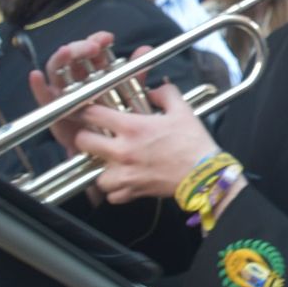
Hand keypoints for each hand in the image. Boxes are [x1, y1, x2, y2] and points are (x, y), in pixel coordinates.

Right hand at [28, 31, 129, 155]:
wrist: (108, 149)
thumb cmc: (117, 119)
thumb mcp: (130, 94)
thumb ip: (136, 73)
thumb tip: (145, 49)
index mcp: (94, 72)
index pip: (91, 50)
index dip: (97, 40)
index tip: (107, 38)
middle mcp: (77, 79)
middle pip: (73, 56)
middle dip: (80, 48)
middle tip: (92, 47)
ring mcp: (64, 93)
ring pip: (57, 71)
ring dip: (61, 59)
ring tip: (66, 51)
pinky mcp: (54, 111)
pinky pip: (43, 97)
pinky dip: (38, 87)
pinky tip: (36, 76)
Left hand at [68, 81, 221, 202]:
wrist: (204, 175)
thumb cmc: (193, 143)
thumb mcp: (182, 110)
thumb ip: (165, 94)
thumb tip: (154, 91)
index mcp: (132, 127)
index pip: (93, 114)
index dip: (86, 110)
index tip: (87, 112)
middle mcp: (122, 151)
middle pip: (83, 142)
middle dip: (86, 137)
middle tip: (95, 136)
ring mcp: (125, 174)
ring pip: (94, 173)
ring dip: (99, 168)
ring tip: (109, 163)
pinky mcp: (132, 192)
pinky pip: (111, 195)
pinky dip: (114, 190)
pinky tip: (122, 182)